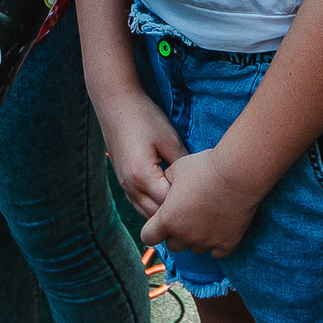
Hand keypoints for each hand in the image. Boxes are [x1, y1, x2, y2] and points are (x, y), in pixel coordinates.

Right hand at [97, 86, 188, 219]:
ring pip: (146, 214)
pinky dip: (154, 207)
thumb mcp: (170, 140)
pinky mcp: (124, 183)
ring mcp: (124, 187)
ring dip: (164, 215)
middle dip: (177, 217)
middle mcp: (130, 187)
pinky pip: (140, 205)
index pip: (169, 206)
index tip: (205, 201)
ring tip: (187, 211)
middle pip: (157, 217)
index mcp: (142, 177)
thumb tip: (198, 184)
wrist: (116, 105)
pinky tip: (170, 201)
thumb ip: (183, 166)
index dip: (188, 206)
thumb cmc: (145, 118)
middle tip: (200, 212)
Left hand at [139, 148, 267, 259]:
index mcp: (167, 219)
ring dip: (197, 238)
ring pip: (195, 248)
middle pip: (173, 245)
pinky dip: (218, 244)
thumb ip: (167, 182)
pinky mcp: (227, 244)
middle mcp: (184, 236)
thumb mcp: (177, 168)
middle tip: (188, 215)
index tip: (161, 221)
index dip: (153, 229)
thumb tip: (167, 185)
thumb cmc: (205, 167)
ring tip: (207, 217)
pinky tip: (221, 227)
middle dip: (177, 233)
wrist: (238, 173)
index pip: (148, 237)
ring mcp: (206, 242)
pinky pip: (217, 253)